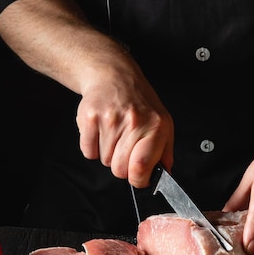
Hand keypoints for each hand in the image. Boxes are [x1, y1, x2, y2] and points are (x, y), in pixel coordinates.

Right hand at [76, 52, 173, 187]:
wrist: (114, 76)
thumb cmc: (139, 102)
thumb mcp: (163, 123)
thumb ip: (165, 152)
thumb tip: (165, 176)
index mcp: (155, 126)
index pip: (142, 166)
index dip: (138, 179)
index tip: (138, 177)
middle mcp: (134, 122)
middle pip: (119, 169)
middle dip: (121, 164)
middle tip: (124, 146)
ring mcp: (110, 119)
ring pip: (103, 161)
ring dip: (107, 152)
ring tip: (114, 132)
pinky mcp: (90, 117)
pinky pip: (88, 151)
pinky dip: (92, 146)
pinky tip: (101, 130)